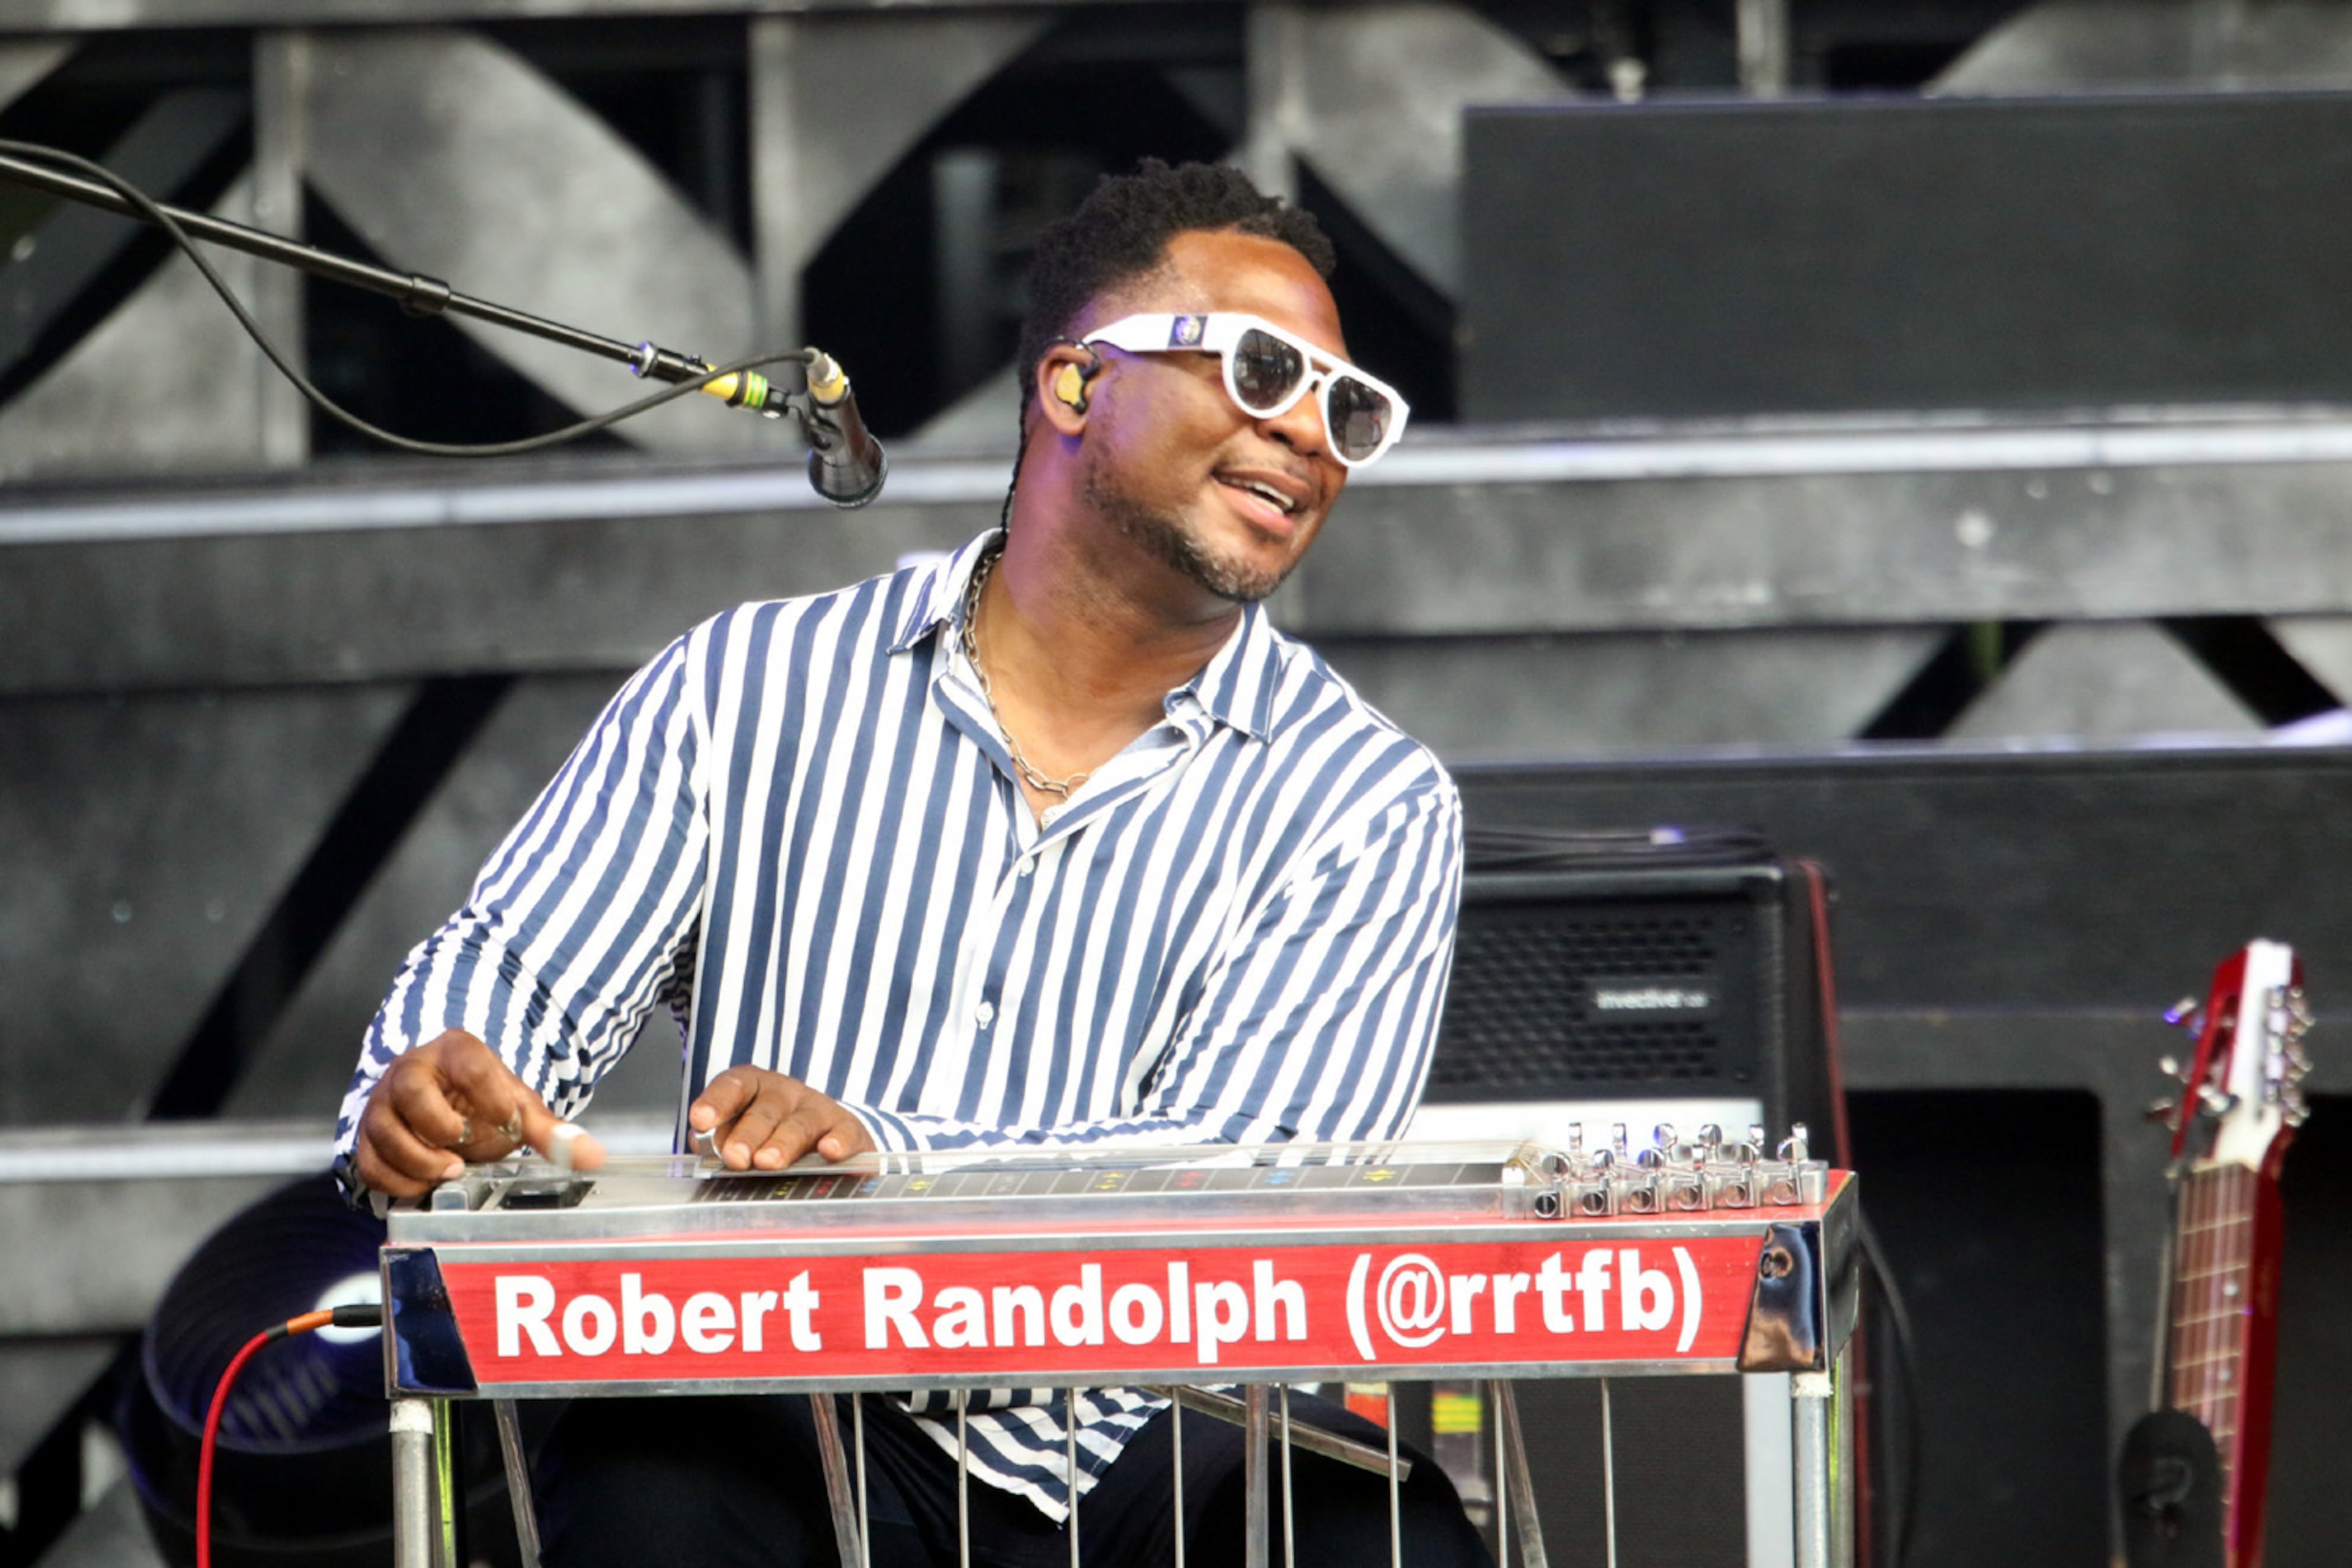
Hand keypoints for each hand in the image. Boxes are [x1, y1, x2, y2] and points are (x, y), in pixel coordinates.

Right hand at [353, 1028, 606, 1196]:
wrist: (442, 1103)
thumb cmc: (480, 1102)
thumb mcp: (515, 1108)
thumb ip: (551, 1132)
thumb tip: (593, 1158)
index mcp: (454, 1052)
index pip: (469, 1062)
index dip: (488, 1094)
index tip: (507, 1119)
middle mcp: (411, 1071)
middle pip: (409, 1089)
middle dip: (438, 1127)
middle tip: (464, 1152)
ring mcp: (384, 1104)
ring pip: (384, 1130)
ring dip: (418, 1161)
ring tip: (451, 1171)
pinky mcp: (369, 1137)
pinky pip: (370, 1162)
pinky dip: (397, 1181)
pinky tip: (425, 1185)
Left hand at [689, 1066, 874, 1169]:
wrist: (829, 1137)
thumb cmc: (773, 1137)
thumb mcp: (743, 1133)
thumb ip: (719, 1139)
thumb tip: (701, 1146)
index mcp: (754, 1088)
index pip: (733, 1086)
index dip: (716, 1102)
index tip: (701, 1121)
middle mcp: (786, 1093)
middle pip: (766, 1109)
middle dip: (748, 1133)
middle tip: (735, 1157)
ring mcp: (819, 1109)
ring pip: (800, 1123)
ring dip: (783, 1142)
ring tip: (767, 1162)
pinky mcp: (848, 1129)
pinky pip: (845, 1132)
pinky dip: (838, 1142)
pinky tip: (828, 1151)